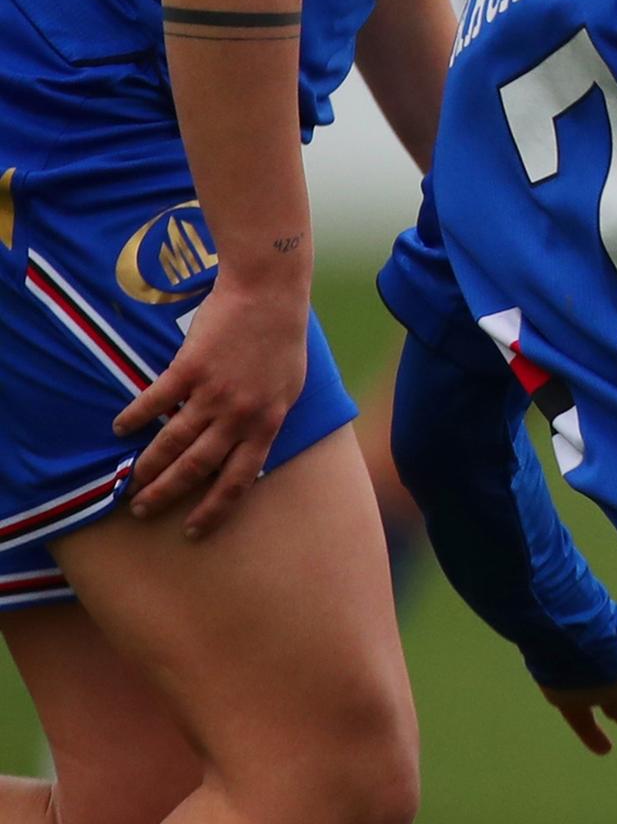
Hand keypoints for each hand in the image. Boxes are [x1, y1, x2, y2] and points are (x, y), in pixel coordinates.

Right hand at [116, 266, 311, 535]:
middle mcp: (241, 416)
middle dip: (169, 493)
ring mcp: (214, 393)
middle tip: (144, 508)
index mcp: (268, 423)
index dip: (215, 508)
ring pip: (173, 442)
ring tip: (129, 480)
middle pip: (199, 468)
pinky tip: (120, 428)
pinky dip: (135, 417)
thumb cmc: (282, 339)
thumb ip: (266, 419)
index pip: (241, 480)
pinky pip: (155, 402)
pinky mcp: (190, 369)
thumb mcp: (288, 388)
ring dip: (147, 465)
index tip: (194, 529)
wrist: (269, 293)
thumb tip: (249, 448)